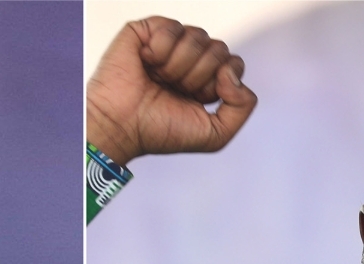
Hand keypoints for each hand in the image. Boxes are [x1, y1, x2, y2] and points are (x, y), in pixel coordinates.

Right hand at [87, 16, 257, 165]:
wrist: (121, 127)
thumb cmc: (157, 132)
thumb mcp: (215, 135)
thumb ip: (243, 108)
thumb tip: (232, 73)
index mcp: (204, 79)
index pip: (233, 64)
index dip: (218, 83)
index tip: (195, 100)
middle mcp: (189, 59)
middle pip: (219, 49)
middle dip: (198, 77)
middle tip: (174, 90)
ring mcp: (168, 44)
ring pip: (199, 37)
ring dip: (178, 67)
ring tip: (158, 79)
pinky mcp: (146, 32)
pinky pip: (172, 28)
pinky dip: (160, 51)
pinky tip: (147, 64)